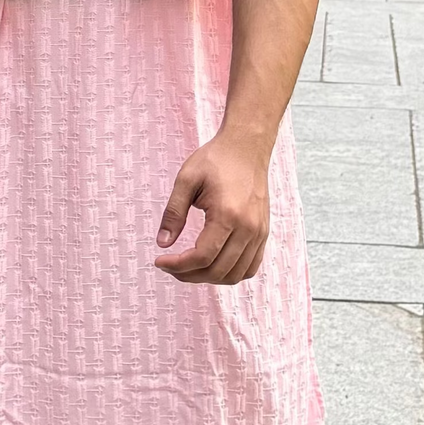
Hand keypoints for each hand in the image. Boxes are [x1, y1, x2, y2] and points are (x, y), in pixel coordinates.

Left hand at [155, 130, 270, 284]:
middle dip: (189, 275)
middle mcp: (248, 228)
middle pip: (218, 271)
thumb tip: (162, 243)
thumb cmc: (216, 159)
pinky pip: (250, 267)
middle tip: (170, 266)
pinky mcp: (263, 233)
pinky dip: (230, 273)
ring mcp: (259, 233)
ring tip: (189, 267)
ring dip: (209, 278)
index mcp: (228, 215)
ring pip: (235, 275)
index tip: (160, 260)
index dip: (177, 265)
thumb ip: (173, 213)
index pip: (202, 257)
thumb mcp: (186, 180)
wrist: (247, 146)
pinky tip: (211, 264)